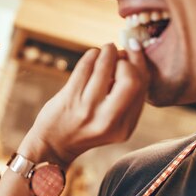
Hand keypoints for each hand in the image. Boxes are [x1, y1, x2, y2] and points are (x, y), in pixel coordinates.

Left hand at [18, 43, 148, 168]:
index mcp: (125, 127)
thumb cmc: (84, 127)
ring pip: (105, 69)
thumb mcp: (112, 121)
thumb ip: (125, 97)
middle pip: (131, 81)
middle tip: (120, 55)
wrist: (53, 145)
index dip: (141, 64)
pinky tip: (93, 55)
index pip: (142, 89)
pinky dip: (91, 56)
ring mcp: (87, 110)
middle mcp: (108, 121)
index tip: (135, 51)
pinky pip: (84, 68)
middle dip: (128, 61)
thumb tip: (131, 55)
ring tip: (107, 49)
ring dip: (108, 52)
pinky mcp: (69, 99)